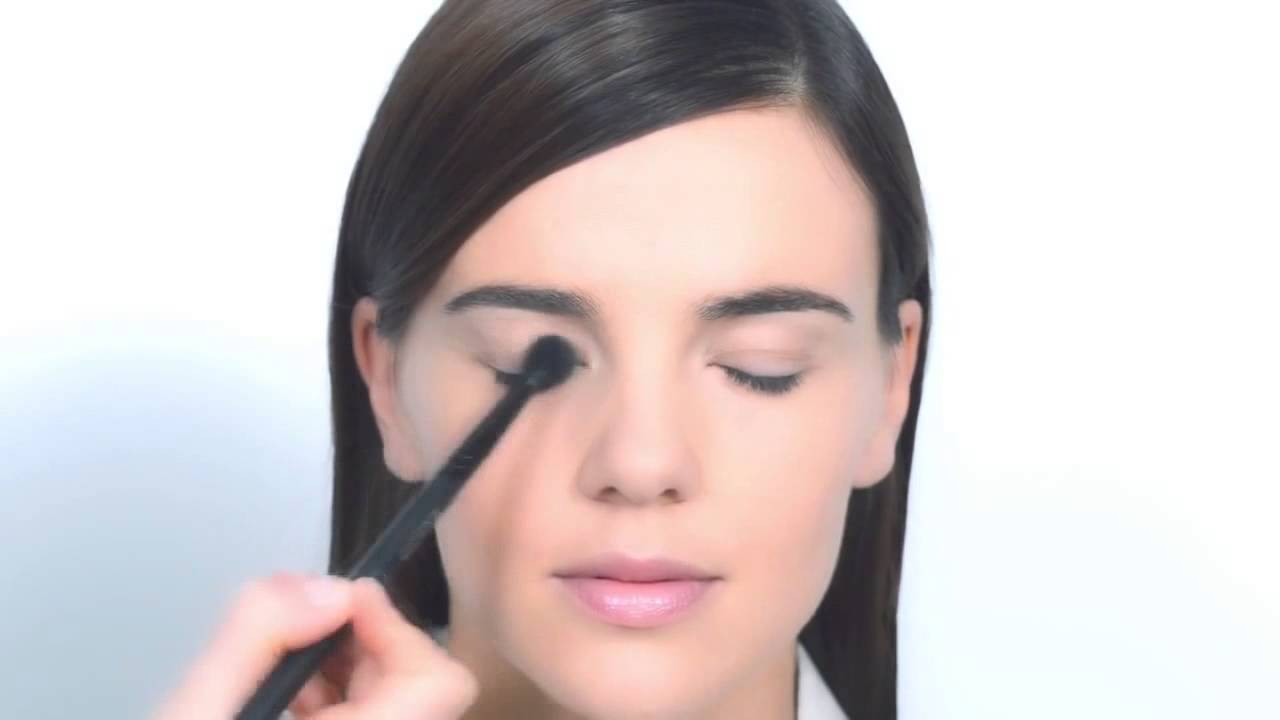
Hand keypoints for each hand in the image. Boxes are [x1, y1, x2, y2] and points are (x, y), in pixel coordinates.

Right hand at [154, 574, 477, 718]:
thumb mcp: (194, 716)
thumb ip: (254, 640)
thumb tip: (323, 590)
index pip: (441, 684)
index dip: (397, 630)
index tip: (341, 603)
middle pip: (420, 691)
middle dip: (364, 651)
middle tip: (298, 636)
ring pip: (398, 710)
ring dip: (350, 680)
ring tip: (282, 681)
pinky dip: (337, 709)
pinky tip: (285, 710)